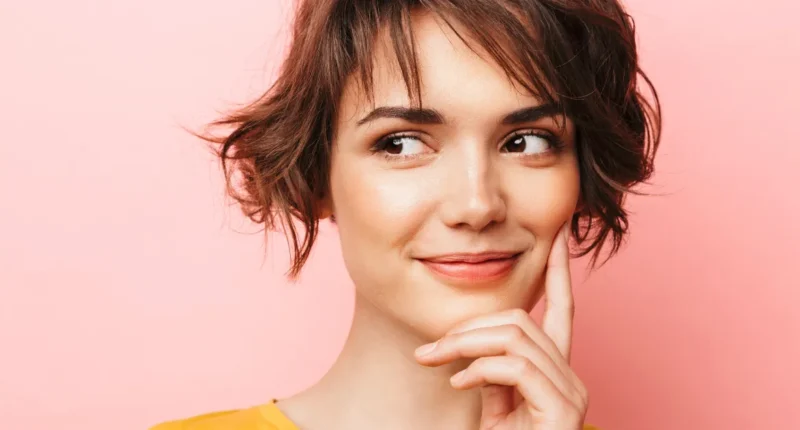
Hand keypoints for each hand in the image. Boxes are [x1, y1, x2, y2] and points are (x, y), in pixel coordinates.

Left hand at [414, 224, 587, 428]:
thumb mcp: (488, 403)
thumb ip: (486, 371)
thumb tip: (463, 347)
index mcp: (554, 370)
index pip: (562, 308)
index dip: (560, 269)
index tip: (557, 234)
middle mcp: (570, 377)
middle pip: (521, 321)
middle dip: (469, 327)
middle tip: (432, 348)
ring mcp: (570, 393)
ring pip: (515, 337)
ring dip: (466, 345)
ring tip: (437, 363)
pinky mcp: (562, 411)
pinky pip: (516, 366)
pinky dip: (480, 369)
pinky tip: (459, 384)